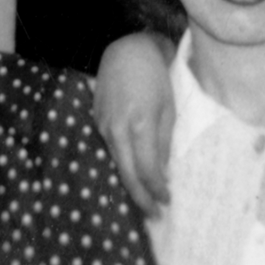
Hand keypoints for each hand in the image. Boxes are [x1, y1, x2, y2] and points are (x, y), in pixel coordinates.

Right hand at [92, 31, 178, 213]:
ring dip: (130, 184)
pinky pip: (110, 149)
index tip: (167, 202)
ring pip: (116, 163)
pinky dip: (121, 165)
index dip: (156, 189)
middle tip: (154, 214)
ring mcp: (103, 125)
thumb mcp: (168, 109)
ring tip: (144, 200)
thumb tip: (163, 172)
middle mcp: (116, 129)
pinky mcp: (96, 121)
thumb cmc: (155, 77)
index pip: (146, 169)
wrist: (127, 50)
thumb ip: (164, 142)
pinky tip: (131, 174)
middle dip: (141, 197)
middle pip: (126, 173)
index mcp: (139, 124)